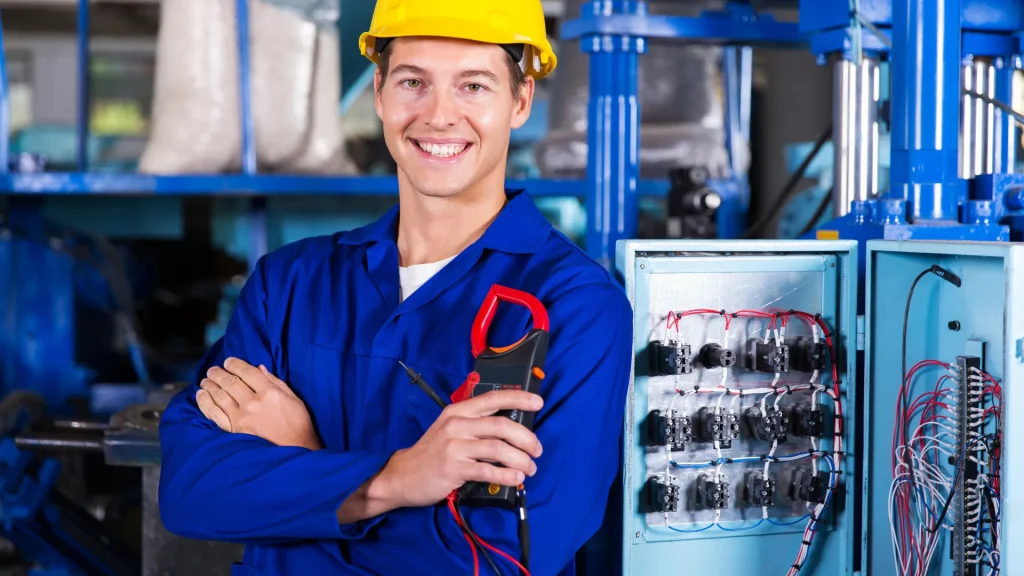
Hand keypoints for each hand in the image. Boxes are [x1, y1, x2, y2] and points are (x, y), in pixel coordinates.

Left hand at [196, 357, 322, 450]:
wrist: (294, 450)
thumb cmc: (298, 424)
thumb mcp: (293, 398)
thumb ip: (275, 382)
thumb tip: (259, 369)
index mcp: (269, 392)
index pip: (247, 372)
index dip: (235, 364)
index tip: (228, 361)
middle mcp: (253, 402)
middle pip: (230, 382)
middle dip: (219, 373)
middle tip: (213, 370)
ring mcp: (241, 417)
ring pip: (220, 396)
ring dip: (210, 385)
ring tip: (205, 380)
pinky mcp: (233, 431)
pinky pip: (214, 414)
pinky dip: (206, 402)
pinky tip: (201, 395)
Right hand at [370, 390, 543, 507]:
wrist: (402, 475)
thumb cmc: (432, 452)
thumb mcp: (450, 429)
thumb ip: (475, 424)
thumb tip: (511, 427)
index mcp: (458, 411)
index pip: (493, 398)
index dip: (518, 398)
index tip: (537, 403)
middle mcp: (457, 425)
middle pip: (501, 425)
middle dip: (526, 438)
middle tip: (537, 450)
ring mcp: (454, 447)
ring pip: (498, 448)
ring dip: (520, 460)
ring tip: (530, 468)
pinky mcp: (453, 468)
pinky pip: (487, 470)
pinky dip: (506, 475)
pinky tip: (515, 478)